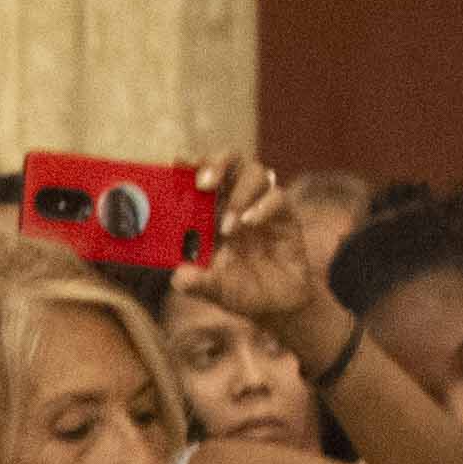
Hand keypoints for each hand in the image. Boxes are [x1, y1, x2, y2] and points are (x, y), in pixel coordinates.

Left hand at [175, 158, 331, 345]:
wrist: (276, 303)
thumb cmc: (237, 289)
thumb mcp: (212, 290)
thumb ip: (196, 283)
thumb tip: (180, 276)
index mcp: (207, 211)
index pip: (198, 175)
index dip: (189, 164)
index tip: (177, 161)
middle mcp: (234, 201)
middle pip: (229, 160)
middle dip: (216, 163)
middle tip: (204, 184)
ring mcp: (260, 205)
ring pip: (255, 173)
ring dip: (239, 195)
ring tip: (229, 227)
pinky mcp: (285, 215)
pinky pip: (278, 197)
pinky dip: (264, 206)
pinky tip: (251, 223)